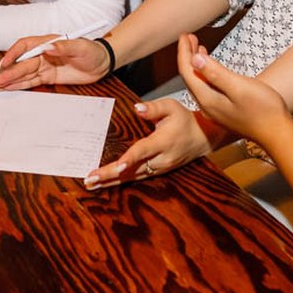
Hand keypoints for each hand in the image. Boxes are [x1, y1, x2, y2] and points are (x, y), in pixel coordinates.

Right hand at [0, 37, 110, 90]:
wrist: (101, 63)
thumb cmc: (91, 51)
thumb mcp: (81, 47)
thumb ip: (64, 46)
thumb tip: (49, 47)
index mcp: (47, 42)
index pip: (25, 45)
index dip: (13, 53)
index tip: (6, 62)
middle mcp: (42, 54)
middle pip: (21, 63)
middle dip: (8, 72)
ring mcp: (43, 66)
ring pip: (23, 74)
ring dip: (9, 80)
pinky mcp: (47, 77)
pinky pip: (30, 82)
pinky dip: (19, 85)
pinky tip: (7, 89)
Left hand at [83, 96, 224, 189]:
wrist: (203, 138)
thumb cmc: (185, 120)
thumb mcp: (172, 107)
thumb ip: (154, 108)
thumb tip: (136, 108)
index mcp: (163, 142)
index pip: (143, 151)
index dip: (129, 159)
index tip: (116, 166)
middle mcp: (160, 159)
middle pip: (132, 169)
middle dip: (110, 175)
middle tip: (89, 179)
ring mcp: (159, 169)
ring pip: (132, 177)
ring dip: (110, 182)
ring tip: (90, 184)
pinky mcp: (156, 173)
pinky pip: (135, 179)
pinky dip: (119, 182)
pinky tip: (104, 184)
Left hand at [178, 34, 291, 144]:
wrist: (278, 133)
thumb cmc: (263, 109)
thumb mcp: (239, 87)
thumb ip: (215, 73)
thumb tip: (194, 58)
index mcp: (207, 99)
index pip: (187, 72)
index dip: (184, 52)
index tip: (184, 35)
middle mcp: (207, 106)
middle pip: (190, 77)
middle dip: (188, 56)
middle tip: (188, 37)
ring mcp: (216, 110)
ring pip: (199, 82)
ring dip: (197, 64)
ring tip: (197, 47)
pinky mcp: (225, 110)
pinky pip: (208, 88)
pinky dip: (206, 73)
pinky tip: (212, 67)